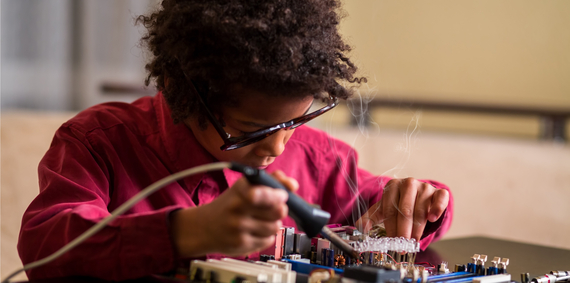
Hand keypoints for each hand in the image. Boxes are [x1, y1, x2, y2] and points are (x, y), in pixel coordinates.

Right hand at [170, 170, 297, 257]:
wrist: (203, 227)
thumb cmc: (228, 205)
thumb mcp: (244, 187)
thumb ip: (270, 181)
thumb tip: (293, 185)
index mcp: (240, 190)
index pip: (266, 193)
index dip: (279, 195)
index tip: (282, 195)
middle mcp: (238, 208)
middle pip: (278, 211)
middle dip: (279, 209)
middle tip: (273, 208)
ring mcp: (240, 227)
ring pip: (276, 226)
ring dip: (273, 223)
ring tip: (261, 220)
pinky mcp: (242, 244)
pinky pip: (269, 240)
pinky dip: (266, 235)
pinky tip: (255, 230)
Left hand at [356, 177, 448, 240]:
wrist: (418, 195)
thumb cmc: (399, 203)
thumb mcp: (383, 209)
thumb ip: (370, 218)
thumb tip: (361, 228)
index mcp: (392, 186)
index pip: (390, 209)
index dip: (390, 227)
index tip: (391, 241)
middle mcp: (408, 184)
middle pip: (405, 210)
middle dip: (403, 230)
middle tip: (402, 244)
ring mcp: (424, 187)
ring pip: (421, 210)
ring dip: (417, 228)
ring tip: (413, 241)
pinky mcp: (438, 192)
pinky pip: (440, 199)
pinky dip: (436, 209)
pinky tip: (432, 218)